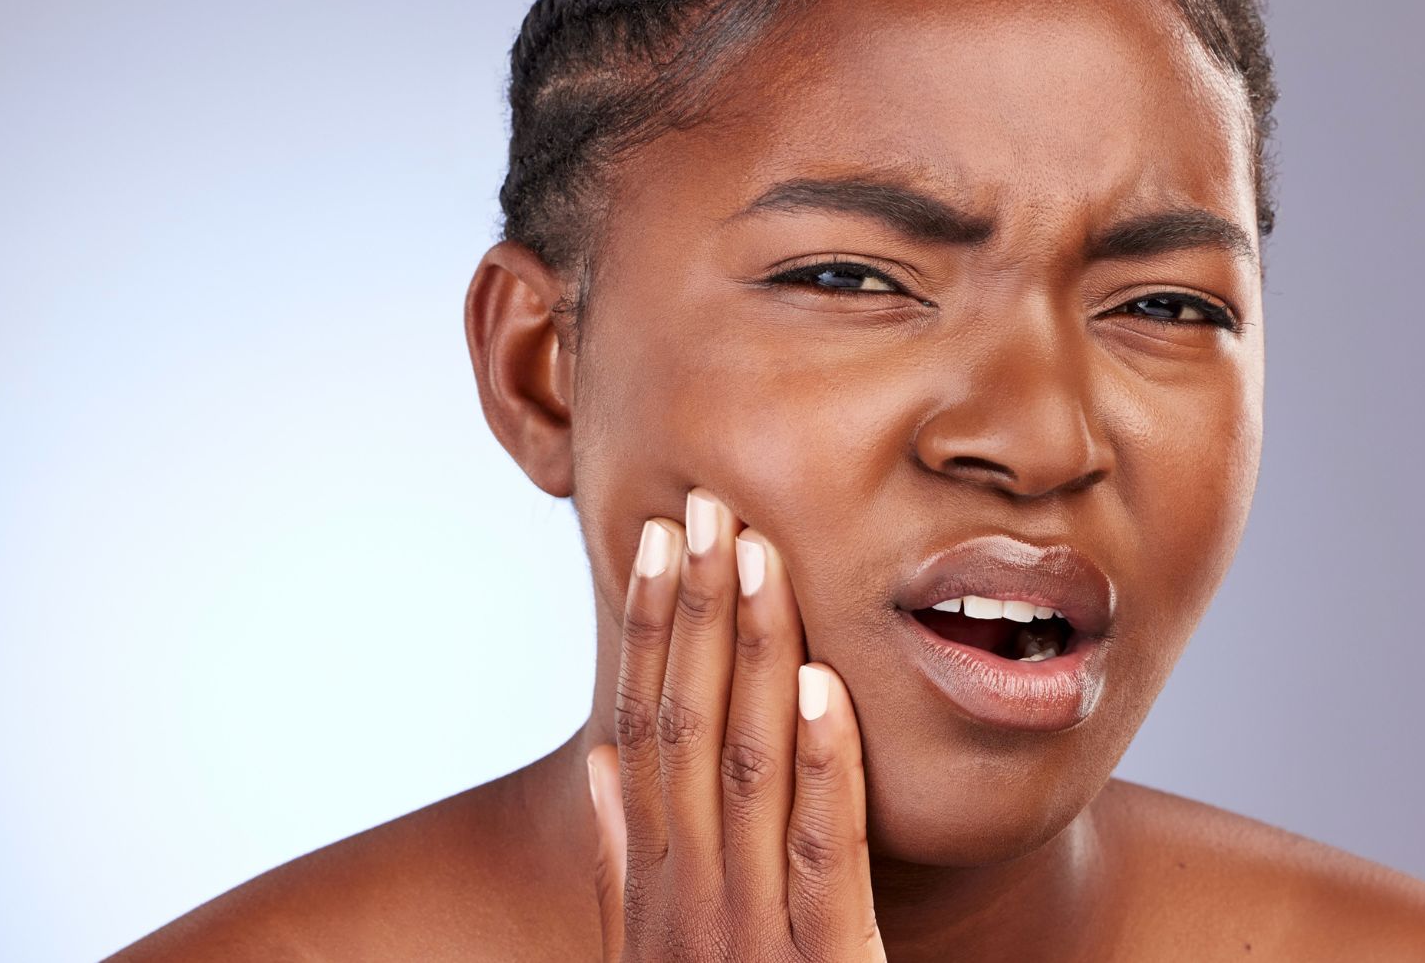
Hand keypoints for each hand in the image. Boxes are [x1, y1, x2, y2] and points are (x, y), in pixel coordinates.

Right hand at [586, 489, 885, 961]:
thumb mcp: (661, 949)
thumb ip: (629, 861)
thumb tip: (602, 763)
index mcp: (655, 887)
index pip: (643, 729)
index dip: (647, 631)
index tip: (654, 539)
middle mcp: (688, 901)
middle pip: (685, 729)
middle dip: (693, 613)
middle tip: (703, 506)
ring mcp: (749, 935)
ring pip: (746, 768)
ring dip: (751, 655)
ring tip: (757, 557)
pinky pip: (822, 853)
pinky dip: (820, 765)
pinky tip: (820, 688)